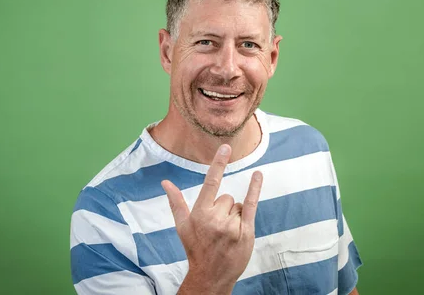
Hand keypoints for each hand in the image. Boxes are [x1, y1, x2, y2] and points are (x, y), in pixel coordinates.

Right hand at [161, 144, 262, 294]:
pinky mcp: (246, 232)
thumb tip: (165, 183)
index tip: (225, 147)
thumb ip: (176, 202)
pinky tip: (258, 175)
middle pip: (227, 198)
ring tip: (227, 234)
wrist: (211, 275)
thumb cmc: (195, 248)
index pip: (211, 183)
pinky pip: (252, 205)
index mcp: (200, 214)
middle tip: (217, 229)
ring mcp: (232, 226)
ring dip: (235, 216)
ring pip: (238, 206)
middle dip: (224, 209)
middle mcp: (216, 218)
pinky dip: (255, 188)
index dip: (218, 164)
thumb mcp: (182, 226)